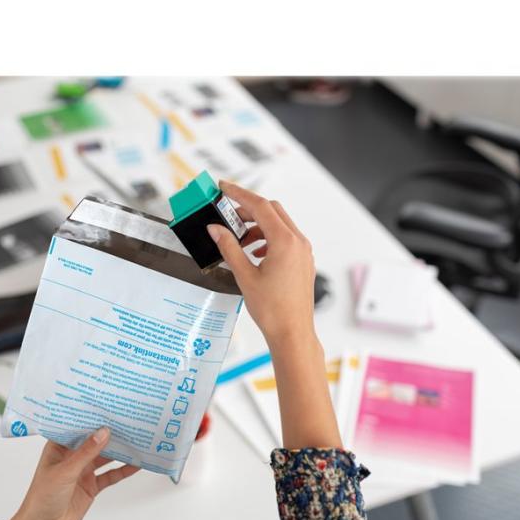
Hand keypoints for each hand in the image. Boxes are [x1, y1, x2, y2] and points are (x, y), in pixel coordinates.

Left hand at [6, 428, 138, 519]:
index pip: (76, 428)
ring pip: (105, 457)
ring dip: (119, 450)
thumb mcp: (65, 471)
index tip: (107, 407)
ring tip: (137, 438)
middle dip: (109, 433)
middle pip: (94, 441)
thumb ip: (86, 452)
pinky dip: (123, 470)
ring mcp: (83, 471)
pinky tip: (137, 463)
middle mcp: (72, 457)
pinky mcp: (92, 486)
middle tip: (127, 420)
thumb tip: (104, 432)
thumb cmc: (43, 496)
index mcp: (59, 448)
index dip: (90, 418)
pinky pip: (111, 475)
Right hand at [207, 180, 316, 350]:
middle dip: (248, 210)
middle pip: (271, 211)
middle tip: (227, 215)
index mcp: (285, 242)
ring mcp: (303, 251)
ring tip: (238, 240)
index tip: (224, 187)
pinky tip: (254, 253)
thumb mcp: (244, 275)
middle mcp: (298, 242)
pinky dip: (267, 238)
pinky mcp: (303, 261)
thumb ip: (229, 247)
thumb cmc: (273, 310)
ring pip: (279, 225)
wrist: (292, 332)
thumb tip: (216, 229)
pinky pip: (285, 239)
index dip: (239, 194)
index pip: (260, 206)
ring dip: (257, 226)